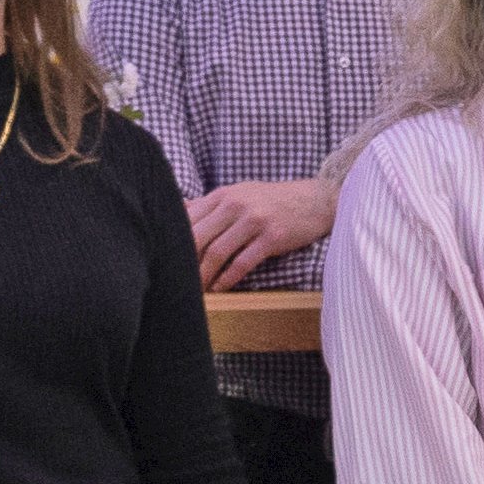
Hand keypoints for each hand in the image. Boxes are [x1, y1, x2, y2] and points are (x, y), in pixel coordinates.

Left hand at [188, 178, 337, 290]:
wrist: (316, 200)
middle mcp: (236, 205)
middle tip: (178, 281)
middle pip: (198, 237)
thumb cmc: (274, 200)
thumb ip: (210, 204)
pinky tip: (221, 287)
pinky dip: (228, 278)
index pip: (188, 220)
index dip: (175, 244)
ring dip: (204, 275)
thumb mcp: (240, 194)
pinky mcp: (272, 237)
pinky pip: (243, 262)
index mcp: (223, 195)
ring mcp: (254, 220)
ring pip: (217, 251)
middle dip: (185, 263)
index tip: (168, 262)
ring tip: (198, 290)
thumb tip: (179, 209)